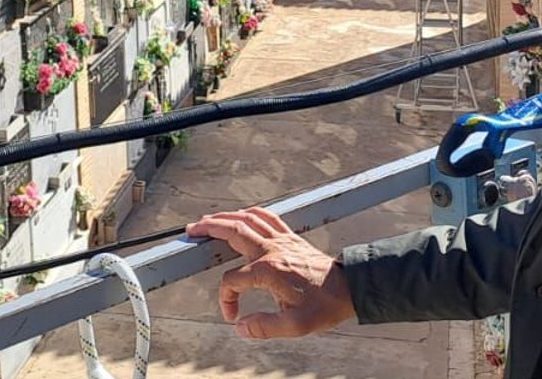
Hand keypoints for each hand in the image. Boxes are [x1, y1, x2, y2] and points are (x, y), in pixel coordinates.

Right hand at [186, 206, 355, 338]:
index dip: (225, 299)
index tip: (232, 314)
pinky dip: (251, 213)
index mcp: (268, 271)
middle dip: (209, 229)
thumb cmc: (324, 305)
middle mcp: (272, 249)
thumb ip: (263, 327)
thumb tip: (240, 327)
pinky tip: (243, 214)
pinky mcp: (291, 237)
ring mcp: (282, 239)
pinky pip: (267, 216)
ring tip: (209, 220)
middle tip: (191, 230)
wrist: (349, 288)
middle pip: (233, 231)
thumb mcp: (294, 326)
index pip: (231, 280)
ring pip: (249, 218)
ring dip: (226, 216)